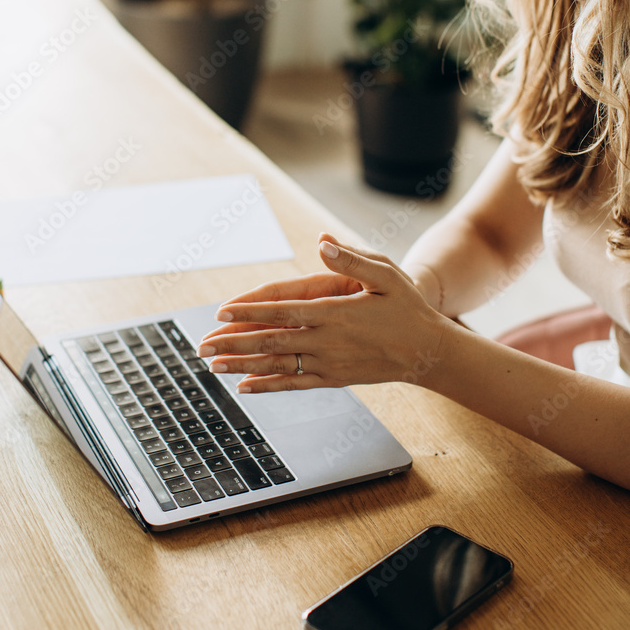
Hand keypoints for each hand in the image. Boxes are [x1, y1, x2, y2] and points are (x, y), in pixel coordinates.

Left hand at [197, 232, 443, 392]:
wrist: (428, 353)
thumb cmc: (408, 308)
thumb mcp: (386, 275)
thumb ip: (352, 259)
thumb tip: (322, 242)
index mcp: (336, 313)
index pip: (283, 311)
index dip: (250, 312)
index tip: (222, 312)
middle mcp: (328, 342)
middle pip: (271, 342)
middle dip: (233, 343)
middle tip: (202, 345)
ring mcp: (329, 364)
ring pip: (278, 366)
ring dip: (243, 366)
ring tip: (213, 366)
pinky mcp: (334, 379)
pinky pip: (295, 384)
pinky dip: (268, 385)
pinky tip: (245, 386)